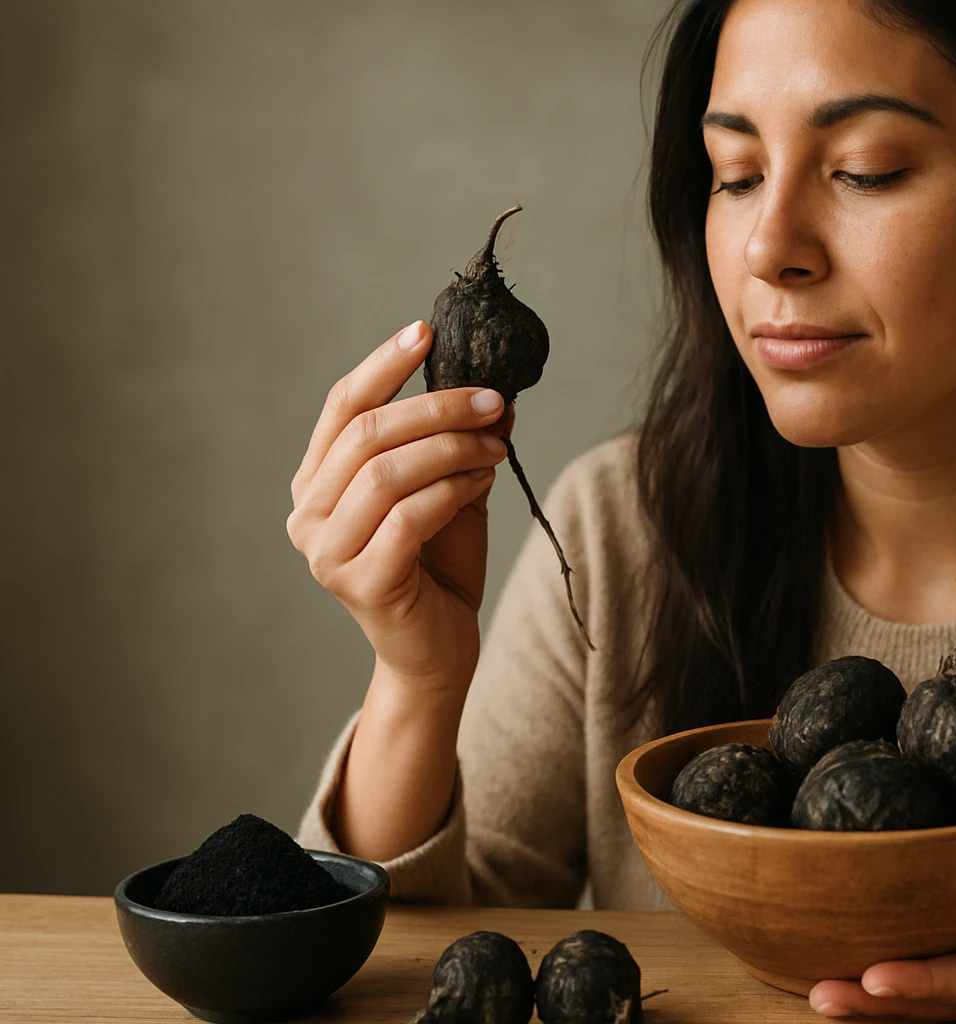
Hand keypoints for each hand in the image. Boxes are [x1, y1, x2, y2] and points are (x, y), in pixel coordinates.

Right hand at [286, 320, 512, 690]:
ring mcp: (326, 552)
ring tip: (496, 445)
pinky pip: (408, 519)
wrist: (438, 648)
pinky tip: (482, 478)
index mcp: (318, 481)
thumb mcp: (452, 488)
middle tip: (492, 399)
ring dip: (451, 448)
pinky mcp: (360, 584)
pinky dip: (452, 489)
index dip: (382, 365)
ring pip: (387, 474)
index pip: (341, 407)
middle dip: (436, 407)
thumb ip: (460, 442)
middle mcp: (309, 514)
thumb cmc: (438, 566)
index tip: (426, 332)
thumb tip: (497, 390)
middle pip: (367, 434)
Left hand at [807, 795, 955, 1019]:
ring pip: (936, 1001)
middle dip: (883, 1005)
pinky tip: (842, 975)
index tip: (875, 977)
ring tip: (820, 995)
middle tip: (823, 995)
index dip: (929, 982)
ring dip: (877, 1006)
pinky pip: (933, 981)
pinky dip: (889, 988)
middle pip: (949, 1000)